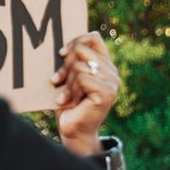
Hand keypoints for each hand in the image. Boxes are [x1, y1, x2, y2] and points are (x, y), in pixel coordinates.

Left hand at [51, 32, 119, 156]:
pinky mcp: (107, 92)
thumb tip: (63, 49)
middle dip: (65, 65)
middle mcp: (111, 71)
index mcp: (104, 65)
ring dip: (66, 83)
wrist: (73, 132)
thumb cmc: (68, 106)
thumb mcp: (68, 79)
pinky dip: (70, 90)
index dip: (75, 41)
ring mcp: (112, 81)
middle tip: (57, 81)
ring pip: (79, 66)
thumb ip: (72, 62)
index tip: (61, 54)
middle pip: (81, 49)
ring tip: (65, 97)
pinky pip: (82, 79)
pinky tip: (69, 102)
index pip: (93, 38)